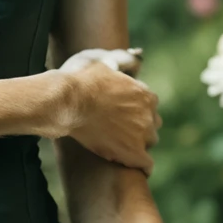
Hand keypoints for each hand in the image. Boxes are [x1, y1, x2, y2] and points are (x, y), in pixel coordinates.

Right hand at [55, 47, 159, 171]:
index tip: (122, 115)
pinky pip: (147, 165)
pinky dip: (142, 167)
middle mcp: (148, 113)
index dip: (135, 110)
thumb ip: (120, 61)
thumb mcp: (104, 62)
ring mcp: (142, 134)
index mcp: (145, 93)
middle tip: (120, 131)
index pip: (149, 106)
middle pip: (152, 124)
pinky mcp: (133, 153)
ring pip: (149, 143)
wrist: (70, 101)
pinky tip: (134, 167)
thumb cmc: (81, 80)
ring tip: (121, 147)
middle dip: (139, 127)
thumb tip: (132, 56)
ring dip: (139, 144)